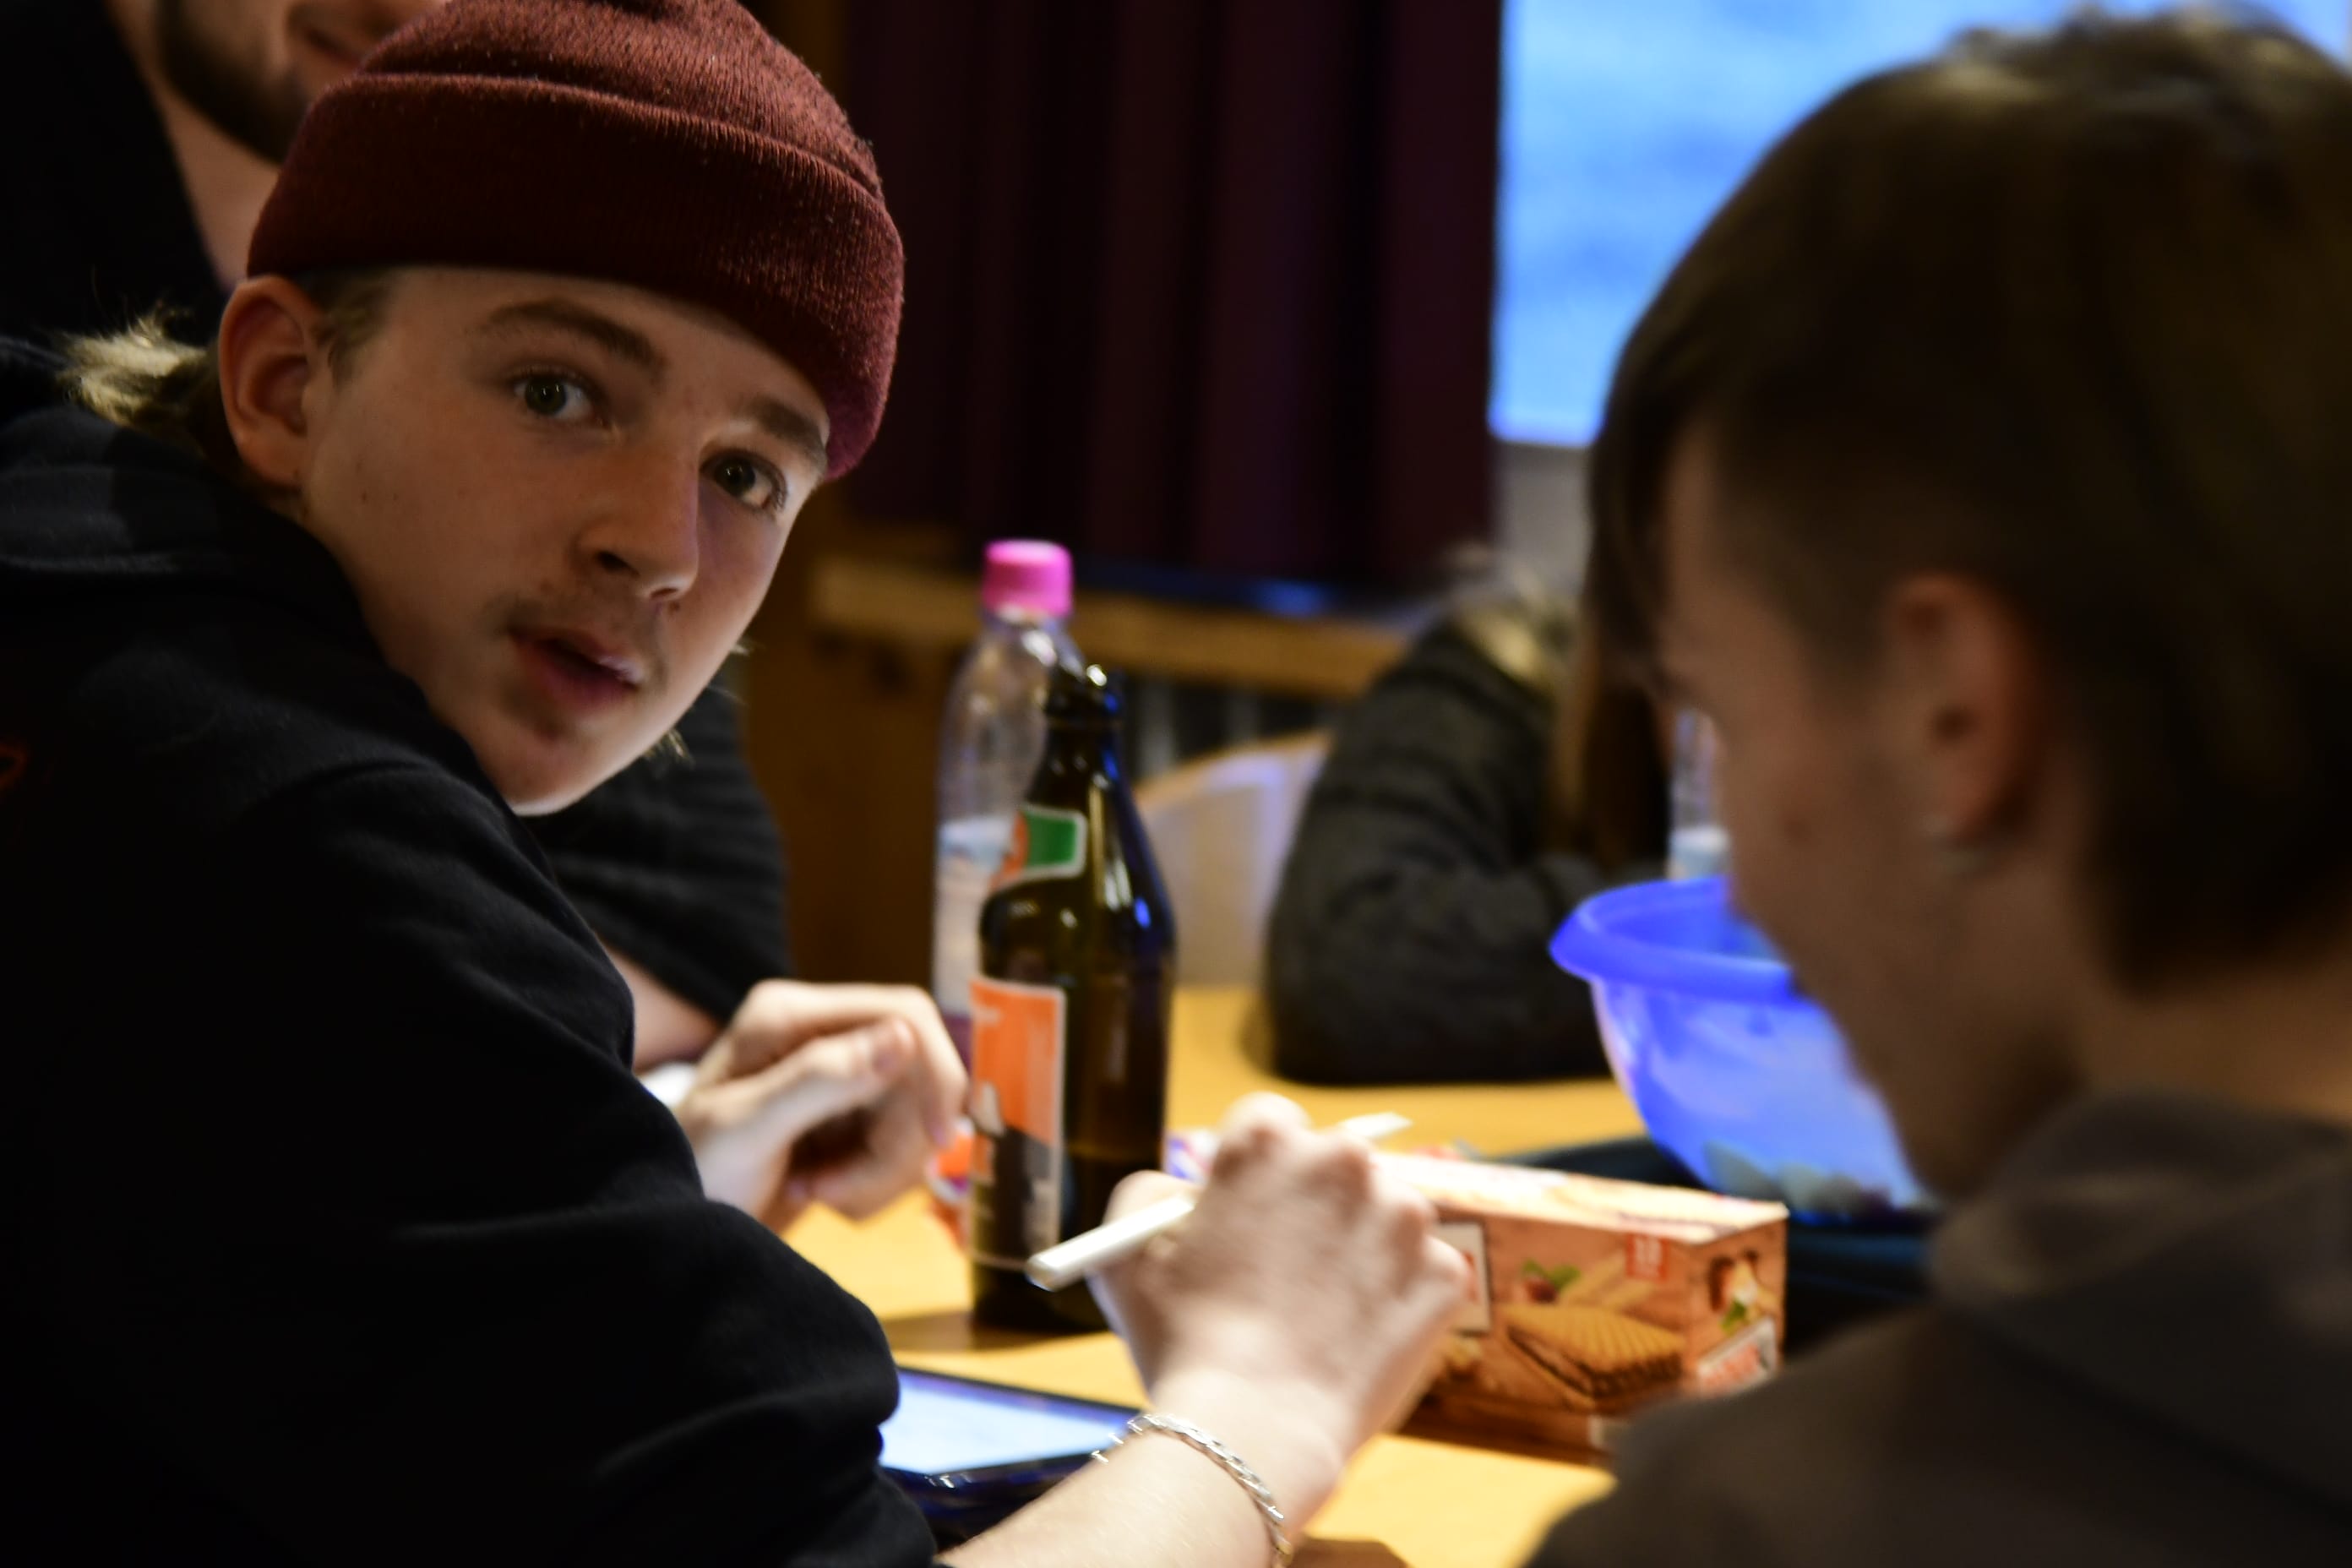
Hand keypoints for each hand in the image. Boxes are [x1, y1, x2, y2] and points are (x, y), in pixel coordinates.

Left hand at [674, 981, 965, 1230]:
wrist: (665, 1227)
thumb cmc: (688, 1171)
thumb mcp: (747, 1128)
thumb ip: (821, 1079)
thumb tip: (906, 1037)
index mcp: (792, 1014)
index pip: (904, 1013)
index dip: (935, 1071)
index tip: (938, 1138)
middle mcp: (820, 1034)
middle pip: (917, 1075)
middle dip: (892, 1143)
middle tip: (837, 1191)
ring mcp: (836, 1077)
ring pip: (913, 1118)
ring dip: (877, 1172)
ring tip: (816, 1193)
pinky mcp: (846, 1119)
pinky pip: (897, 1147)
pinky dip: (870, 1183)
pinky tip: (819, 1193)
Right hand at [1088, 1094, 1469, 1525]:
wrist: (1257, 1429)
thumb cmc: (1182, 1343)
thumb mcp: (1126, 1254)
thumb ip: (1146, 1195)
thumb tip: (1179, 1187)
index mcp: (1266, 1141)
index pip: (1270, 1122)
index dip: (1258, 1170)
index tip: (1255, 1206)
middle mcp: (1342, 1160)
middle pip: (1337, 1164)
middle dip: (1317, 1204)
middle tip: (1294, 1264)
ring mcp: (1403, 1215)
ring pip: (1386, 1217)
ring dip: (1363, 1250)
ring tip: (1324, 1315)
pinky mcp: (1442, 1273)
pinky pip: (1421, 1275)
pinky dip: (1398, 1303)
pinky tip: (1359, 1342)